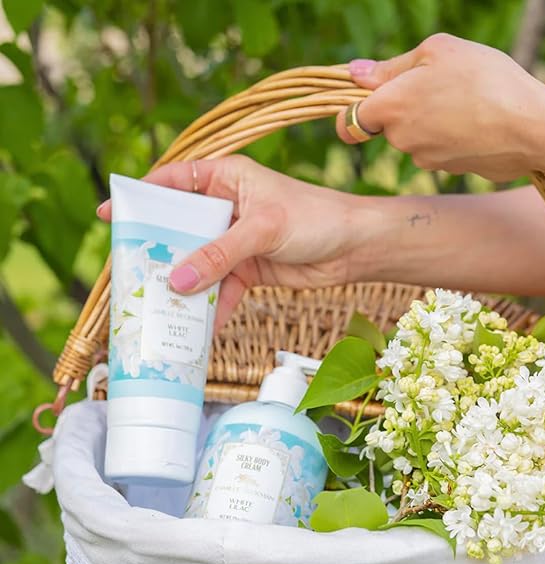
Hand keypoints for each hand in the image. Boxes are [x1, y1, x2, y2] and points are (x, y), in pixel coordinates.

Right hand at [97, 156, 368, 326]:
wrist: (355, 248)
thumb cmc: (315, 218)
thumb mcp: (262, 230)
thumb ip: (218, 254)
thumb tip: (176, 281)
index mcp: (227, 177)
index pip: (175, 182)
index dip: (142, 196)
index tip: (112, 213)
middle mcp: (227, 207)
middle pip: (181, 228)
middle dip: (160, 251)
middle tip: (132, 273)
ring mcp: (236, 240)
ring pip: (199, 263)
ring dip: (184, 286)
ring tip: (160, 308)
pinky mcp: (248, 268)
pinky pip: (221, 288)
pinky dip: (212, 306)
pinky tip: (200, 327)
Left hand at [336, 33, 544, 180]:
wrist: (531, 127)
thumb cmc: (486, 79)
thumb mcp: (439, 51)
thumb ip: (391, 67)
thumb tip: (354, 74)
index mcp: (390, 107)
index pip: (348, 123)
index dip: (349, 114)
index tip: (362, 104)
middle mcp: (401, 139)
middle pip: (388, 126)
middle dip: (404, 108)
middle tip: (439, 84)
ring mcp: (424, 159)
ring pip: (415, 138)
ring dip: (430, 121)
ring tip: (465, 101)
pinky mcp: (447, 171)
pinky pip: (438, 150)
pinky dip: (450, 137)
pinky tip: (476, 121)